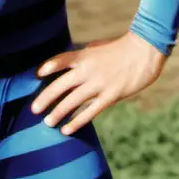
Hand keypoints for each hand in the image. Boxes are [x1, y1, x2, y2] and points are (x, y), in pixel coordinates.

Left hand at [30, 31, 166, 134]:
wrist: (145, 51)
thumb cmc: (121, 48)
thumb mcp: (98, 48)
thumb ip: (83, 58)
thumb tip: (69, 67)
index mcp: (85, 55)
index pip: (61, 60)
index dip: (48, 67)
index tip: (36, 74)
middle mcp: (88, 70)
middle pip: (61, 85)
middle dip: (45, 98)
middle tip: (33, 109)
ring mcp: (99, 84)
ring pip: (72, 101)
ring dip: (58, 113)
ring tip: (47, 122)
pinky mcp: (110, 96)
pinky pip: (89, 112)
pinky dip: (76, 121)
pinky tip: (66, 130)